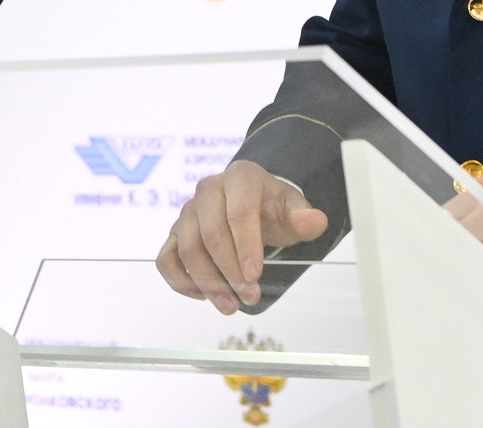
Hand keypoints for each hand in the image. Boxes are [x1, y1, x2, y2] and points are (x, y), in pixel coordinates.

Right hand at [156, 160, 329, 313]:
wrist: (251, 203)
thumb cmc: (272, 208)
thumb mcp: (293, 210)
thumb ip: (304, 218)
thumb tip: (316, 222)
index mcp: (240, 177)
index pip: (238, 213)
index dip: (246, 246)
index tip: (255, 276)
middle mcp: (208, 189)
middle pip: (211, 234)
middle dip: (229, 271)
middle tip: (248, 297)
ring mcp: (187, 211)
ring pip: (188, 249)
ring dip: (207, 283)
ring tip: (230, 305)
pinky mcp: (174, 233)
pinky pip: (166, 259)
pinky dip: (180, 281)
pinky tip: (203, 297)